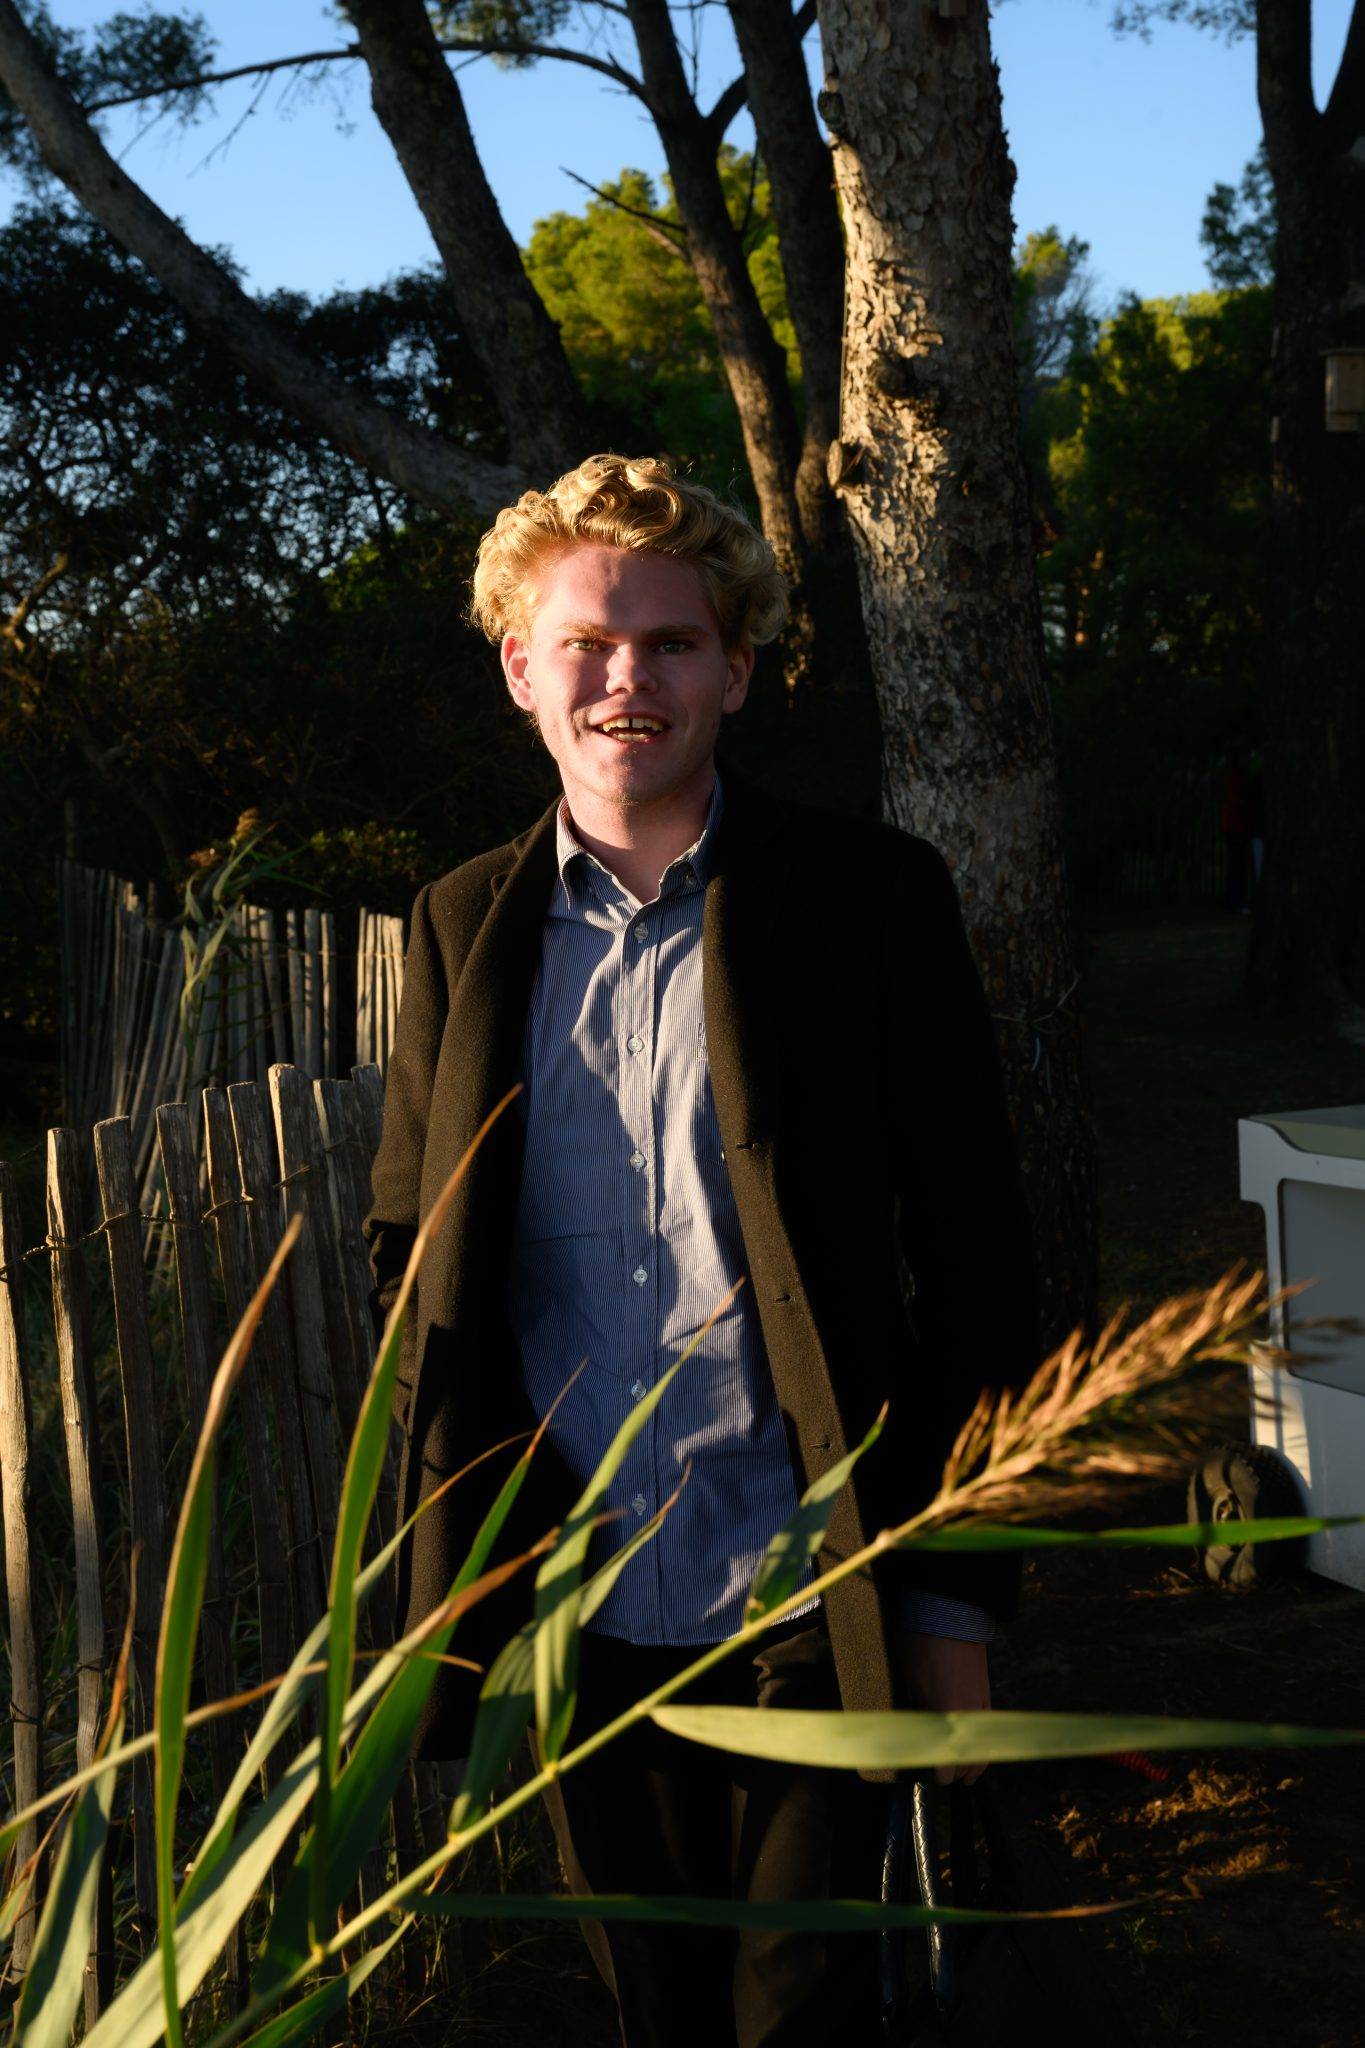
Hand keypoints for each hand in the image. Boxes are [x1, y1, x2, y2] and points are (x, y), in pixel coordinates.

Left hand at [894, 1633, 990, 1786]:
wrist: (948, 1612)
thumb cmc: (920, 1643)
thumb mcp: (908, 1678)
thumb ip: (916, 1709)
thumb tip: (914, 1732)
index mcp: (944, 1713)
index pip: (946, 1761)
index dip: (940, 1775)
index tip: (933, 1779)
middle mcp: (967, 1714)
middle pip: (967, 1758)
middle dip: (957, 1772)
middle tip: (945, 1779)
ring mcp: (980, 1702)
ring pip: (983, 1746)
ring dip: (974, 1763)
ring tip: (967, 1777)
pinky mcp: (986, 1691)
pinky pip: (990, 1729)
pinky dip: (985, 1744)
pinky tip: (980, 1751)